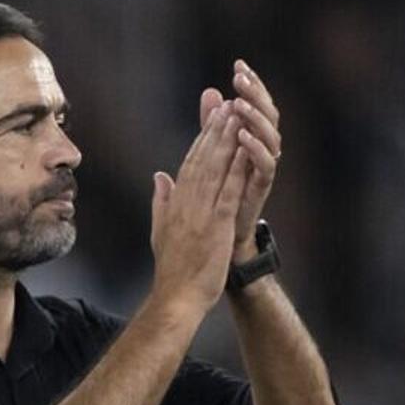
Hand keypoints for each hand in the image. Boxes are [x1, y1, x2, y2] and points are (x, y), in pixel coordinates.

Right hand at [148, 98, 261, 311]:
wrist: (176, 299)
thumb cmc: (172, 271)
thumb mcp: (161, 231)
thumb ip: (161, 201)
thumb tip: (159, 176)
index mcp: (175, 205)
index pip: (189, 165)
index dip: (202, 139)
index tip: (212, 118)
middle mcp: (186, 204)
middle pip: (202, 160)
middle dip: (215, 130)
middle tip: (226, 104)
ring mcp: (201, 214)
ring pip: (215, 170)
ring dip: (227, 141)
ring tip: (237, 117)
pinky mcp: (216, 226)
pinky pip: (228, 192)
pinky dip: (237, 170)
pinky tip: (245, 152)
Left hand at [211, 62, 280, 257]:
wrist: (222, 234)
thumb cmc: (219, 190)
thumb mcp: (213, 151)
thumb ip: (213, 123)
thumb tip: (210, 92)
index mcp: (252, 137)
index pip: (255, 104)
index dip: (250, 84)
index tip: (238, 64)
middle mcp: (263, 149)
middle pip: (267, 114)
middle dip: (255, 94)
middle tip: (241, 77)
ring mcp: (264, 167)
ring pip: (270, 136)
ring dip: (255, 118)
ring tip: (239, 104)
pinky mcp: (262, 186)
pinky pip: (265, 164)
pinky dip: (255, 150)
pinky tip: (243, 137)